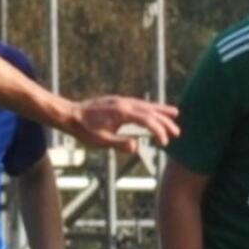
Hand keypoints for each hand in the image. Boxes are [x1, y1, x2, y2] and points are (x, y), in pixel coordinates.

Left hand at [62, 97, 179, 153]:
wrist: (70, 114)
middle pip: (151, 111)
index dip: (159, 131)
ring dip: (161, 110)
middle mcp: (124, 103)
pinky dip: (150, 107)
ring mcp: (121, 101)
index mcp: (122, 112)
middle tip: (177, 132)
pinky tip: (153, 110)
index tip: (165, 142)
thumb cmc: (84, 130)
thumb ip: (119, 143)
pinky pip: (139, 104)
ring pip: (146, 105)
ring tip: (175, 113)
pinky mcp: (118, 102)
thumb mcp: (100, 141)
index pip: (147, 120)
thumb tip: (136, 147)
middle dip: (165, 121)